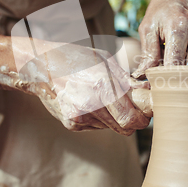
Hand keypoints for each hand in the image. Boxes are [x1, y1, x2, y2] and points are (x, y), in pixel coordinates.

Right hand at [13, 40, 150, 135]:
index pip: (132, 118)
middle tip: (135, 109)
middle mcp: (90, 105)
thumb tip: (147, 92)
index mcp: (101, 86)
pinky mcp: (72, 124)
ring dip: (117, 118)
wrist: (40, 66)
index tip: (147, 111)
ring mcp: (79, 117)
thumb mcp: (104, 61)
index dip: (143, 117)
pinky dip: (101, 118)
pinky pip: (97, 126)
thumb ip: (126, 81)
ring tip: (108, 99)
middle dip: (134, 121)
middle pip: (125, 128)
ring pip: (112, 128)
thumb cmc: (76, 58)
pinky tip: (91, 102)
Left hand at [132, 0, 187, 78]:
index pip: (174, 63)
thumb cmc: (162, 7)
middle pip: (186, 68)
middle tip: (159, 74)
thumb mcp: (148, 26)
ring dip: (179, 67)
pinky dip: (186, 60)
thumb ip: (147, 52)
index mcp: (178, 28)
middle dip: (172, 75)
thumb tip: (142, 75)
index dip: (164, 77)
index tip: (154, 82)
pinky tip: (178, 49)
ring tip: (167, 55)